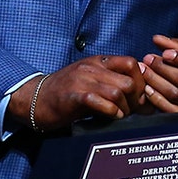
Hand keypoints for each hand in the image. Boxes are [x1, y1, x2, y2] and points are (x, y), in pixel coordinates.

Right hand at [8, 55, 145, 131]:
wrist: (35, 98)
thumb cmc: (66, 91)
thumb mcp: (91, 79)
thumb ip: (112, 80)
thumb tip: (141, 91)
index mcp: (98, 61)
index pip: (131, 63)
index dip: (141, 80)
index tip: (140, 95)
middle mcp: (92, 68)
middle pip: (129, 79)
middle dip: (136, 98)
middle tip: (134, 109)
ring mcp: (82, 81)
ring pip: (117, 91)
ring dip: (125, 108)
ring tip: (122, 115)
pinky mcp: (73, 96)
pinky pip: (100, 102)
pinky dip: (111, 112)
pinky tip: (111, 117)